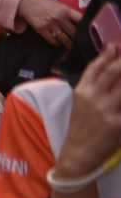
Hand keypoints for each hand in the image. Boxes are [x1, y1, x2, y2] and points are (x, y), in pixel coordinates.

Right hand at [15, 0, 81, 47]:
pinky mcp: (41, 30)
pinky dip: (58, 44)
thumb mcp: (60, 6)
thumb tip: (82, 25)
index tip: (88, 32)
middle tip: (81, 43)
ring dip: (69, 44)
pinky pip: (53, 41)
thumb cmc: (46, 4)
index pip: (81, 20)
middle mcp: (59, 18)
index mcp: (65, 10)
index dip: (86, 27)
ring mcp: (50, 24)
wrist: (27, 3)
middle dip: (78, 39)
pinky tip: (59, 43)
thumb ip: (70, 14)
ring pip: (65, 39)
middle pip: (74, 33)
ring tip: (72, 46)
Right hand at [57, 45, 120, 183]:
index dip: (107, 54)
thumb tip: (112, 70)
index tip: (116, 46)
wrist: (80, 152)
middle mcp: (93, 98)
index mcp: (82, 90)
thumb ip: (94, 86)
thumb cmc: (83, 126)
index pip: (96, 67)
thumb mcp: (82, 102)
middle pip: (114, 72)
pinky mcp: (118, 125)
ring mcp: (106, 111)